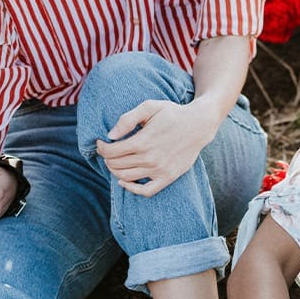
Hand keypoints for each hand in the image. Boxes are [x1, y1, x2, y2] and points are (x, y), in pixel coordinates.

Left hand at [96, 99, 216, 196]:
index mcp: (143, 141)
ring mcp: (159, 170)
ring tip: (114, 161)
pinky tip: (124, 181)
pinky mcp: (167, 177)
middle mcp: (149, 158)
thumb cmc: (172, 114)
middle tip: (107, 151)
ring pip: (126, 177)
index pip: (111, 151)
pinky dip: (131, 189)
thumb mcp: (149, 107)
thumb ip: (128, 119)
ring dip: (115, 170)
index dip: (101, 148)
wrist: (198, 125)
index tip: (101, 142)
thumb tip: (110, 135)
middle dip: (106, 158)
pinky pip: (145, 191)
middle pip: (116, 165)